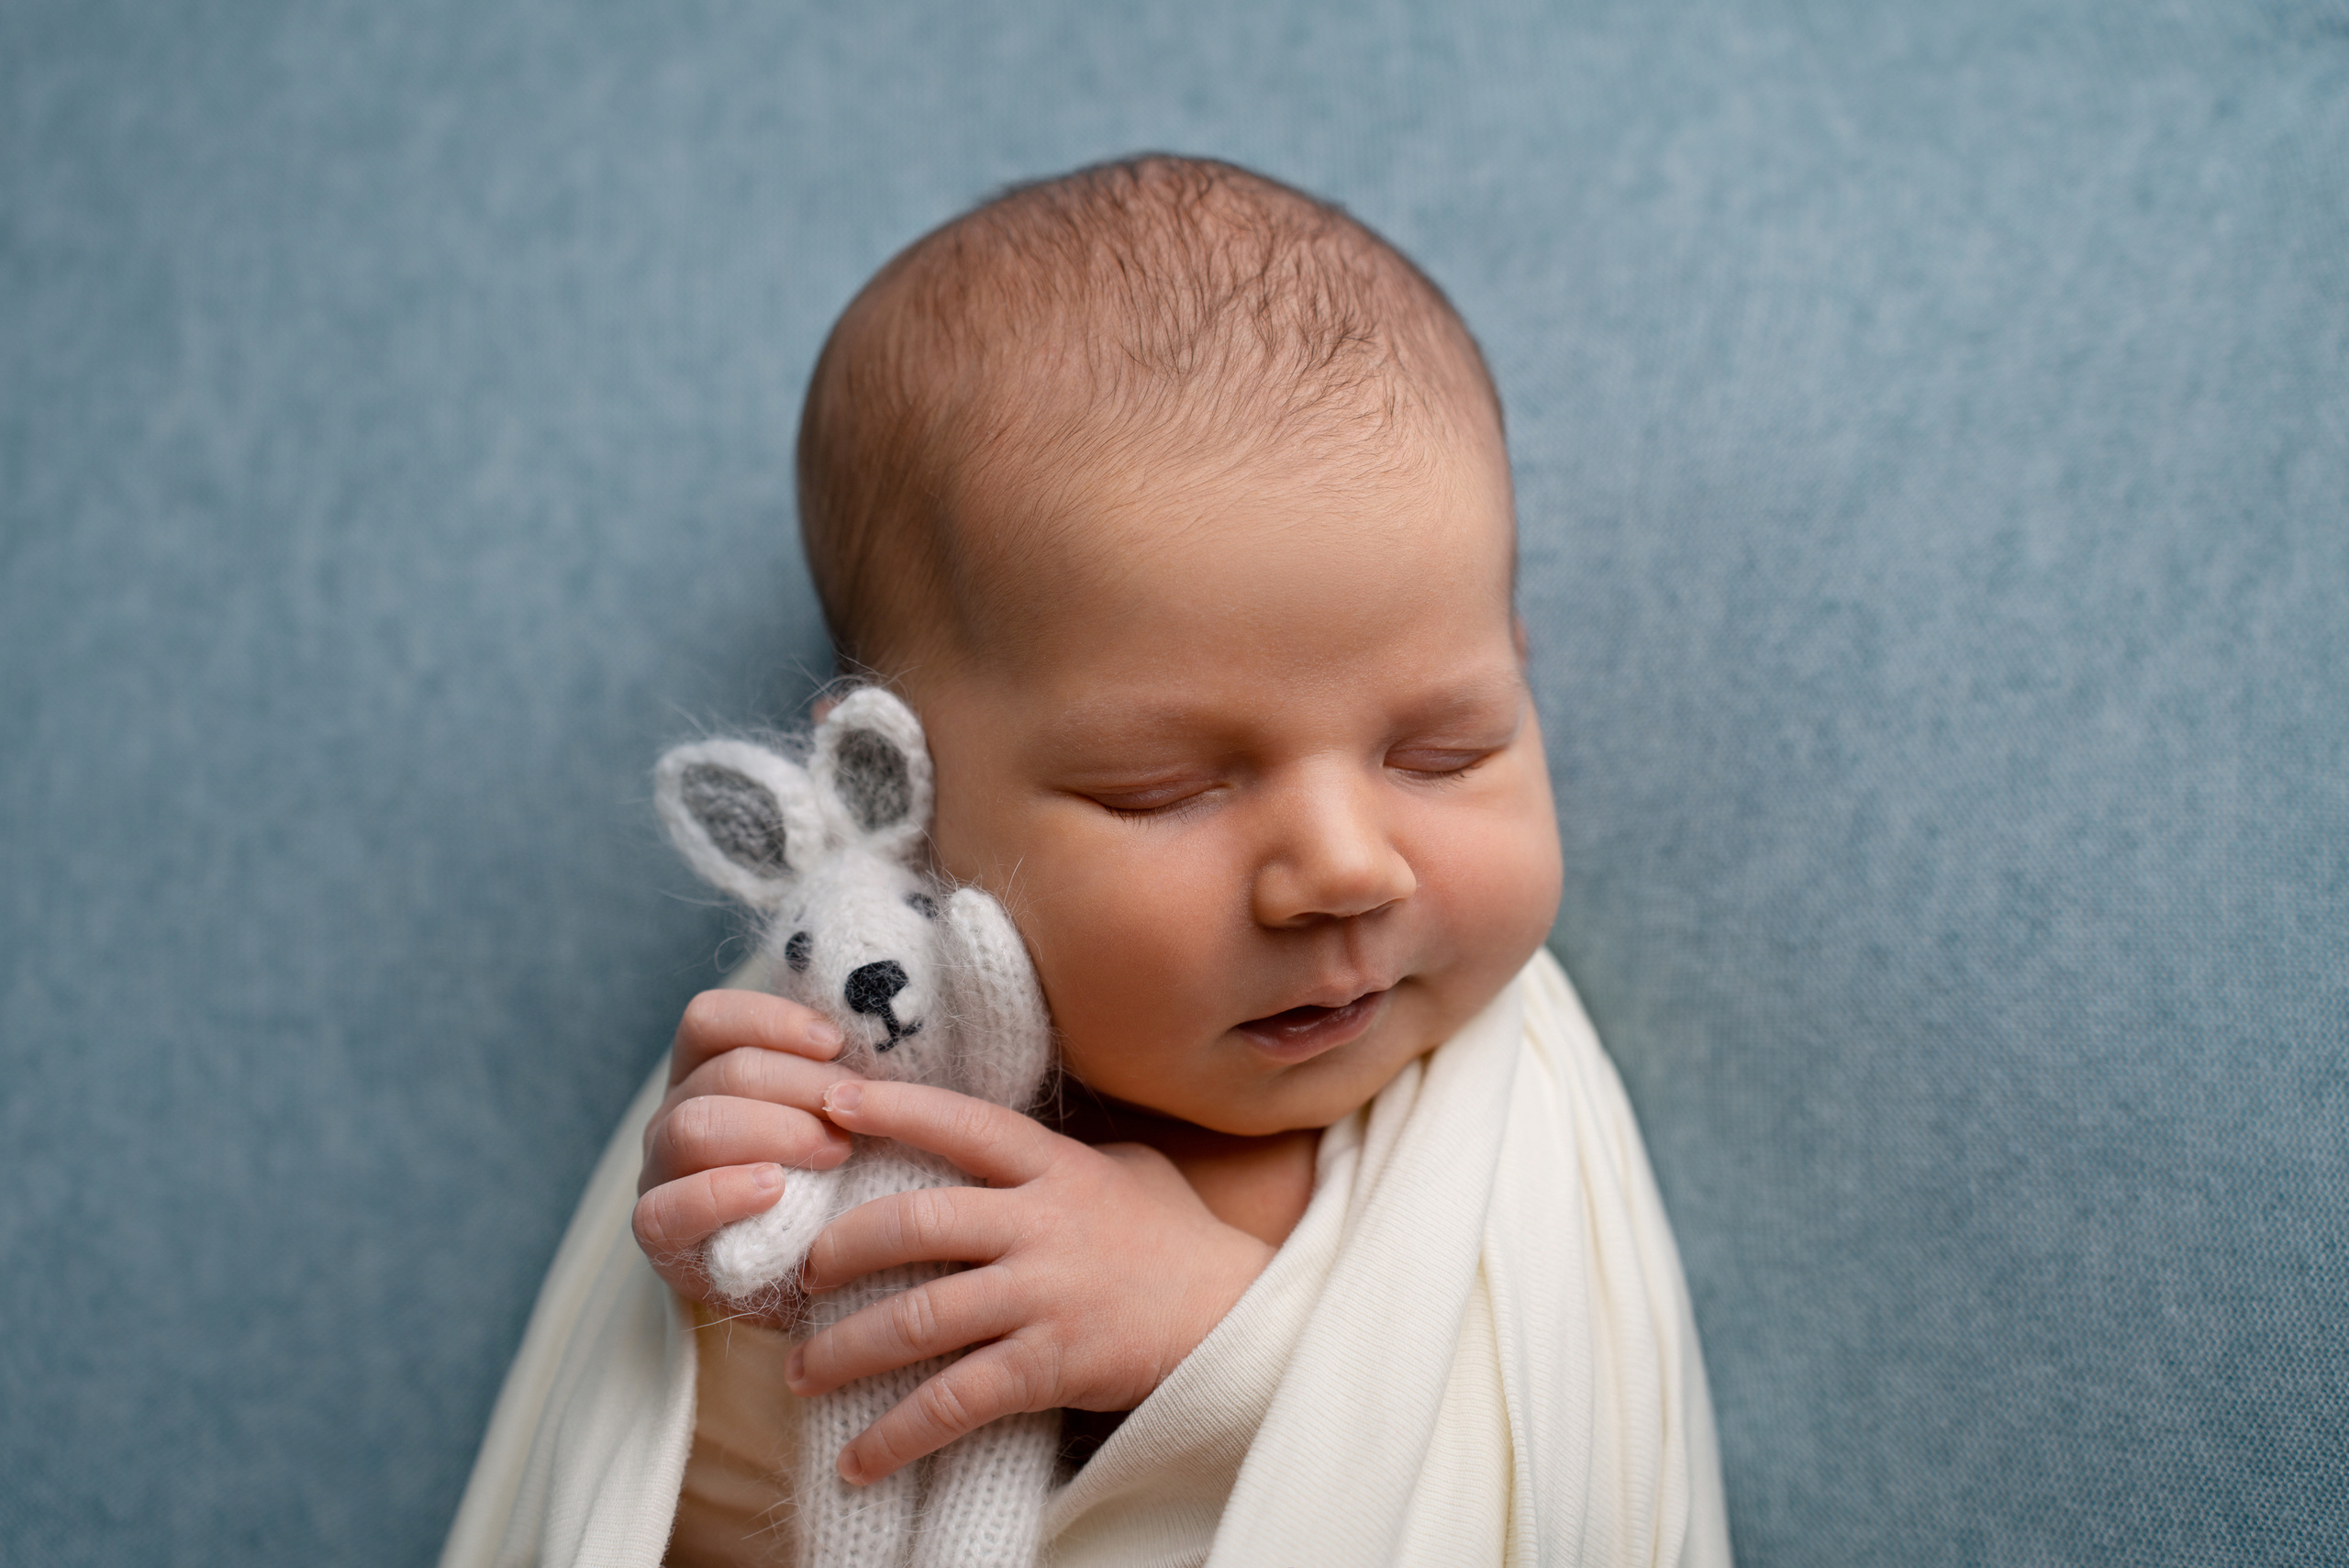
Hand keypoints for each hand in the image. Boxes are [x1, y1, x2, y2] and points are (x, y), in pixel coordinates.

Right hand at [631, 989, 864, 1306]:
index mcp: (706, 1073)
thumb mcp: (839, 1122)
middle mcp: (672, 1115)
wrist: (817, 1281)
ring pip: (692, 1125)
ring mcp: (659, 1173)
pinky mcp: (658, 1237)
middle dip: (799, 1087)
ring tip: (833, 1153)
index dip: (770, 1020)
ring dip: (773, 1131)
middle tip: (853, 1119)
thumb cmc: (834, 1185)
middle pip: (721, 1073)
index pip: (709, 1020)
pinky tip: (772, 1190)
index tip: (836, 1043)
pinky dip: (720, 1193)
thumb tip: (880, 1032)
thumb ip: (841, 1080)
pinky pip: (666, 1207)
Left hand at [785, 1079, 1276, 1484]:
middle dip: (841, 1250)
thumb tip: (982, 1138)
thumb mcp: (1123, 1169)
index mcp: (1055, 1167)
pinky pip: (955, 1401)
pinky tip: (857, 1459)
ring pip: (919, 1318)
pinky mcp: (1051, 1366)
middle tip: (803, 1276)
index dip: (894, 1108)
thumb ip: (1053, 1153)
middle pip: (915, 1224)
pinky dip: (896, 1434)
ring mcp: (1045, 1296)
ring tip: (803, 1371)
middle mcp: (1042, 1225)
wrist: (1237, 1315)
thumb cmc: (1173, 1238)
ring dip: (845, 1349)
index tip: (830, 1102)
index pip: (963, 1124)